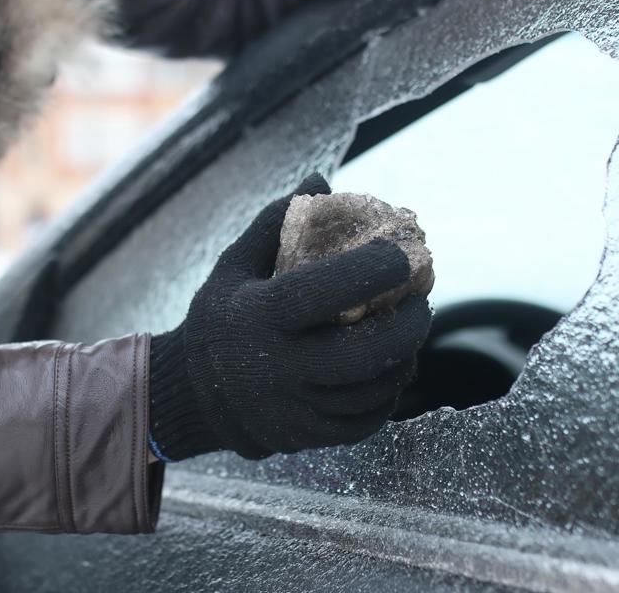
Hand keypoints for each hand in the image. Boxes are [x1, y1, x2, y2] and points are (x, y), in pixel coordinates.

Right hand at [148, 174, 431, 460]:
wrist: (193, 393)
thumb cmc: (223, 316)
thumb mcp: (234, 266)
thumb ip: (275, 223)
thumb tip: (322, 180)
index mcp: (256, 317)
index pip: (320, 294)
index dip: (371, 272)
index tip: (406, 254)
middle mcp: (274, 368)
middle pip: (360, 356)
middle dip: (408, 327)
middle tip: (425, 302)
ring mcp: (291, 409)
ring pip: (369, 393)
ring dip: (404, 360)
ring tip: (411, 331)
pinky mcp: (304, 437)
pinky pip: (363, 423)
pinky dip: (388, 395)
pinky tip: (393, 369)